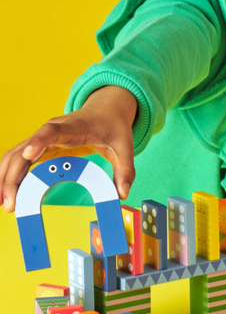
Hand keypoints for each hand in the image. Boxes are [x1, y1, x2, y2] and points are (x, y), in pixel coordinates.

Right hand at [0, 85, 137, 211]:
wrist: (106, 110)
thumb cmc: (113, 126)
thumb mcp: (125, 147)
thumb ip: (125, 170)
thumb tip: (122, 194)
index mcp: (74, 127)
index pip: (52, 132)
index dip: (39, 142)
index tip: (28, 155)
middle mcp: (52, 130)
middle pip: (24, 150)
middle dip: (13, 176)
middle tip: (11, 203)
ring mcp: (42, 137)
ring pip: (15, 155)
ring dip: (5, 178)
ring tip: (5, 203)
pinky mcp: (40, 145)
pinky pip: (19, 159)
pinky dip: (10, 175)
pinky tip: (7, 193)